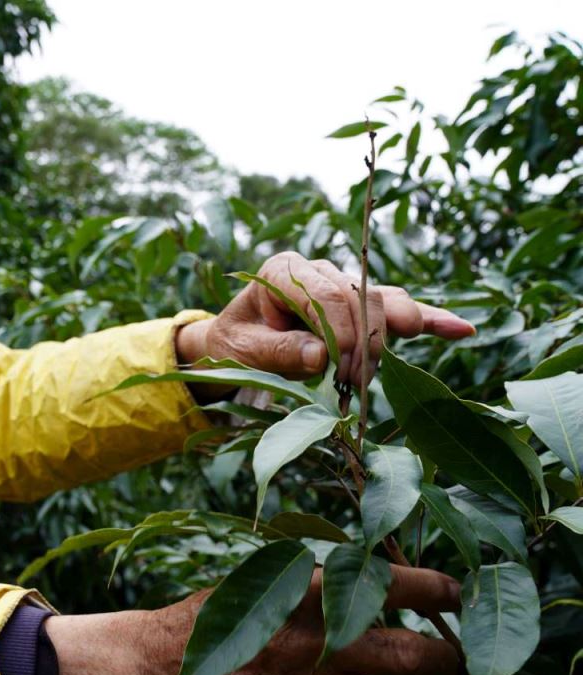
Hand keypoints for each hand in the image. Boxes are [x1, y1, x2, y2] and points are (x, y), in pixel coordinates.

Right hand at [45, 564, 459, 674]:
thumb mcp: (260, 579)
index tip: (455, 592)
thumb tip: (383, 574)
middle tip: (449, 654)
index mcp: (303, 595)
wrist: (157, 668)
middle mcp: (313, 647)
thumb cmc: (215, 617)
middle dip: (448, 656)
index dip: (439, 589)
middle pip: (419, 657)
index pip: (394, 585)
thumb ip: (318, 579)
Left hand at [174, 251, 475, 394]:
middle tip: (352, 385)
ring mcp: (342, 284)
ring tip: (369, 377)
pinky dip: (430, 320)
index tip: (342, 370)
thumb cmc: (235, 344)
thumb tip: (322, 357)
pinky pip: (400, 309)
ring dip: (384, 342)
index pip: (326, 294)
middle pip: (360, 297)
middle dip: (363, 342)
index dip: (341, 332)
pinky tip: (461, 330)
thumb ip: (278, 352)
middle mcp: (317, 269)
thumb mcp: (242, 351)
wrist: (234, 343)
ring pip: (382, 302)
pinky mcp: (361, 305)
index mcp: (282, 272)